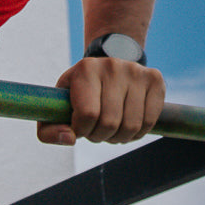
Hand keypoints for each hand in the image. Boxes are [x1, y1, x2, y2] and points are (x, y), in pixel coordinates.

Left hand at [37, 53, 164, 145]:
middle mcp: (112, 66)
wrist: (108, 66)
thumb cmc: (79, 92)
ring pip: (131, 126)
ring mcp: (136, 71)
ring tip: (112, 128)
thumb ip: (49, 129)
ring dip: (119, 137)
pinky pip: (149, 121)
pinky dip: (138, 132)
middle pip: (110, 123)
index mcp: (86, 69)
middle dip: (100, 136)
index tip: (80, 127)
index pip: (88, 115)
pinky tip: (128, 124)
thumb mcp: (58, 105)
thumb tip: (70, 139)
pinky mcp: (155, 79)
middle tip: (96, 130)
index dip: (83, 131)